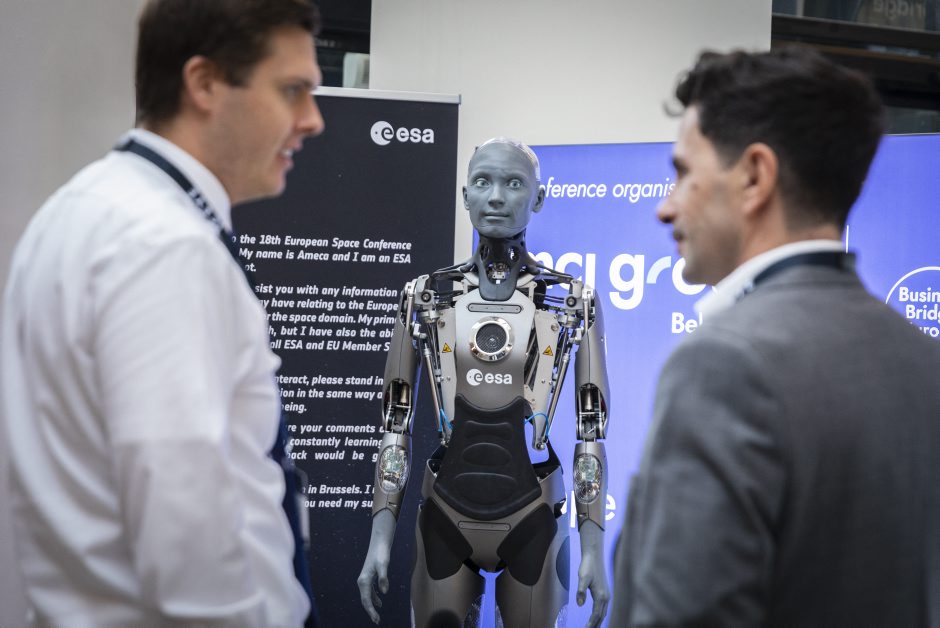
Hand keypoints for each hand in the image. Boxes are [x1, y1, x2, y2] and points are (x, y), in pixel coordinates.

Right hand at [357, 509, 395, 623]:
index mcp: (364, 581)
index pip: (366, 600)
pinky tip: (379, 601)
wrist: (379, 543)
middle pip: (365, 600)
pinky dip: (373, 598)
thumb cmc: (381, 554)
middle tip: (377, 621)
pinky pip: (369, 591)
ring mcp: (365, 579)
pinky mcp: (369, 576)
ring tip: (377, 615)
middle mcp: (362, 581)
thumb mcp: (384, 565)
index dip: (371, 611)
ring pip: (366, 596)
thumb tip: (384, 592)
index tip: (377, 620)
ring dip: (372, 606)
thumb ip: (383, 578)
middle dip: (370, 611)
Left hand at [576, 520, 609, 627]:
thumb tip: (580, 604)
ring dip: (598, 621)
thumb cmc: (587, 566)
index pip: (596, 615)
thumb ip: (581, 591)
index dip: (591, 624)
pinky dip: (600, 615)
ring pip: (603, 613)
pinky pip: (603, 607)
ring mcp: (607, 594)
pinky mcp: (605, 592)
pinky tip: (596, 616)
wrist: (594, 555)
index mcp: (601, 596)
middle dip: (595, 625)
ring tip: (592, 627)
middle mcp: (606, 597)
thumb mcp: (582, 577)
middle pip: (601, 616)